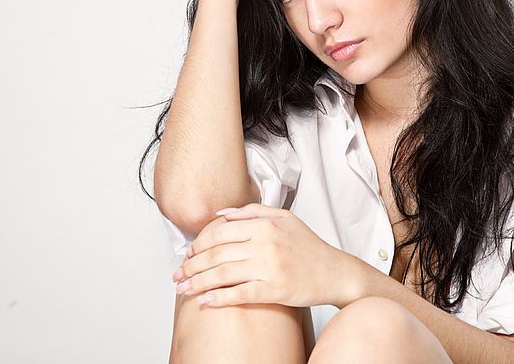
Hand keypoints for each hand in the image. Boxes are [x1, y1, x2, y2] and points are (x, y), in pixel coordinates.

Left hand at [170, 203, 356, 308]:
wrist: (335, 272)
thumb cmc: (309, 246)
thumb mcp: (284, 218)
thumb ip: (252, 212)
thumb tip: (221, 214)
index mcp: (265, 225)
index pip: (219, 232)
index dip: (198, 244)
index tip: (188, 254)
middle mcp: (265, 244)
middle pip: (216, 254)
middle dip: (191, 266)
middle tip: (178, 275)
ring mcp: (269, 267)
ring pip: (222, 275)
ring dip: (197, 283)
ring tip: (183, 290)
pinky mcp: (274, 289)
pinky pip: (239, 294)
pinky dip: (219, 299)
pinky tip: (205, 301)